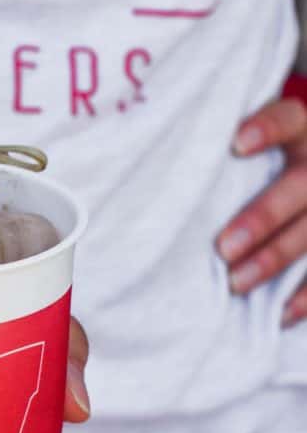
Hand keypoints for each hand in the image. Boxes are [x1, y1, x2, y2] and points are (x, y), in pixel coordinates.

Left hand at [217, 97, 306, 325]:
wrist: (297, 166)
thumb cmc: (243, 153)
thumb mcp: (236, 135)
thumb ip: (210, 138)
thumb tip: (142, 147)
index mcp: (299, 127)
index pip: (288, 118)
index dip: (268, 129)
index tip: (236, 144)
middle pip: (300, 186)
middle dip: (262, 218)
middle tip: (223, 248)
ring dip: (274, 260)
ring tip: (236, 284)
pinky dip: (305, 295)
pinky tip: (280, 314)